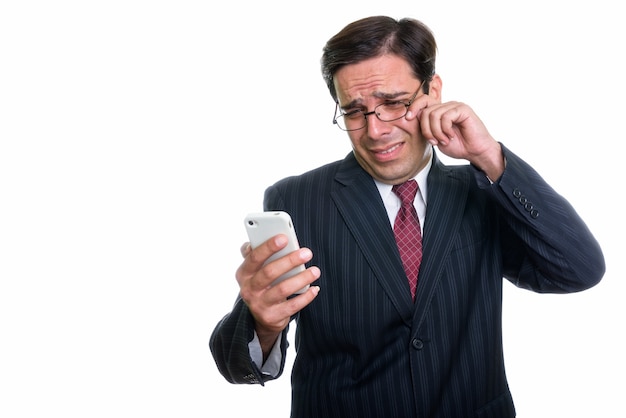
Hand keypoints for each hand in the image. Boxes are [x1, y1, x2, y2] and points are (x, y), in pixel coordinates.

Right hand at [235, 234, 319, 352]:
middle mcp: (248, 289)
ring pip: (282, 289)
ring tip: (315, 271)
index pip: (254, 257)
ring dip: (301, 278)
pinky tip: (315, 288)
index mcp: (243, 273)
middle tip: (307, 253)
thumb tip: (276, 237)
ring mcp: (259, 304)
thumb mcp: (257, 270)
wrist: (262, 317)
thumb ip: (261, 253)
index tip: (284, 237)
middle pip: (269, 272)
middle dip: (289, 261)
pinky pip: (291, 306)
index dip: (268, 247)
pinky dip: (305, 297)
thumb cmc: (263, 284)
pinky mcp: (271, 317)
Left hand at [411, 99, 504, 179]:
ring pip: (434, 115)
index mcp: (440, 111)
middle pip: (426, 111)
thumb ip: (427, 127)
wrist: (475, 152)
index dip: (414, 107)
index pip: (423, 101)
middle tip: (434, 142)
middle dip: (426, 130)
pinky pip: (446, 117)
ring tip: (444, 140)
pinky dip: (445, 130)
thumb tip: (413, 117)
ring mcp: (455, 106)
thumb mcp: (436, 138)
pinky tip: (451, 136)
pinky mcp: (463, 109)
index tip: (408, 118)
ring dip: (436, 132)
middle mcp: (447, 106)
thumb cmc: (458, 146)